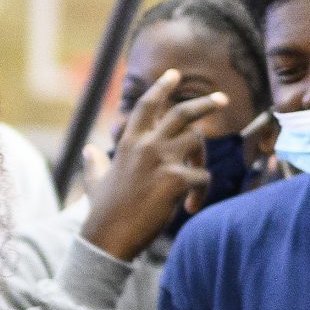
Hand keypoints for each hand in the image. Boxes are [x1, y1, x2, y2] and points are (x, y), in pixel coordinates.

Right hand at [82, 71, 229, 261]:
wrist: (109, 235)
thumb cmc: (103, 211)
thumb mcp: (95, 181)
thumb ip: (94, 163)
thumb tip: (87, 150)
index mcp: (129, 142)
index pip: (148, 105)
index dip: (162, 87)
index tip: (174, 74)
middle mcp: (146, 145)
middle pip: (182, 113)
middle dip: (205, 103)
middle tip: (222, 98)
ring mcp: (162, 160)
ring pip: (197, 141)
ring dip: (202, 158)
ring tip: (196, 180)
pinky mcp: (176, 179)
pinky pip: (203, 177)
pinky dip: (202, 192)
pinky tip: (191, 206)